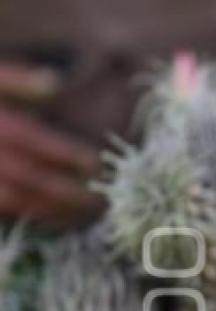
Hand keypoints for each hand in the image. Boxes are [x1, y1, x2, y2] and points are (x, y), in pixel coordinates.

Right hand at [0, 62, 103, 226]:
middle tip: (97, 199)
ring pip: (14, 197)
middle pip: (27, 174)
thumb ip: (15, 79)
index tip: (94, 164)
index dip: (65, 153)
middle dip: (66, 189)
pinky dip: (26, 214)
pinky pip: (1, 208)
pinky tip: (50, 218)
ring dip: (50, 208)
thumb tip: (55, 82)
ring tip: (80, 213)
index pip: (31, 138)